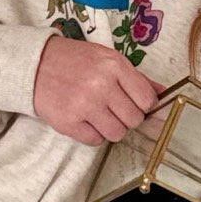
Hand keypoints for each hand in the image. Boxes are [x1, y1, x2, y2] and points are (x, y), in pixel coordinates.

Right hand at [34, 34, 163, 143]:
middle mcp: (101, 85)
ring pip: (117, 134)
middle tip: (112, 108)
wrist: (35, 65)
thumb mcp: (108, 60)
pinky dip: (93, 134)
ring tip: (98, 114)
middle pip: (134, 120)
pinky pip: (95, 141)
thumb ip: (137, 78)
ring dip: (111, 128)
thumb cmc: (76, 62)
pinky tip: (84, 119)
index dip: (143, 105)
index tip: (133, 103)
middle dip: (127, 117)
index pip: (147, 100)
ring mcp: (84, 105)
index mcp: (114, 66)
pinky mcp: (68, 122)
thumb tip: (165, 94)